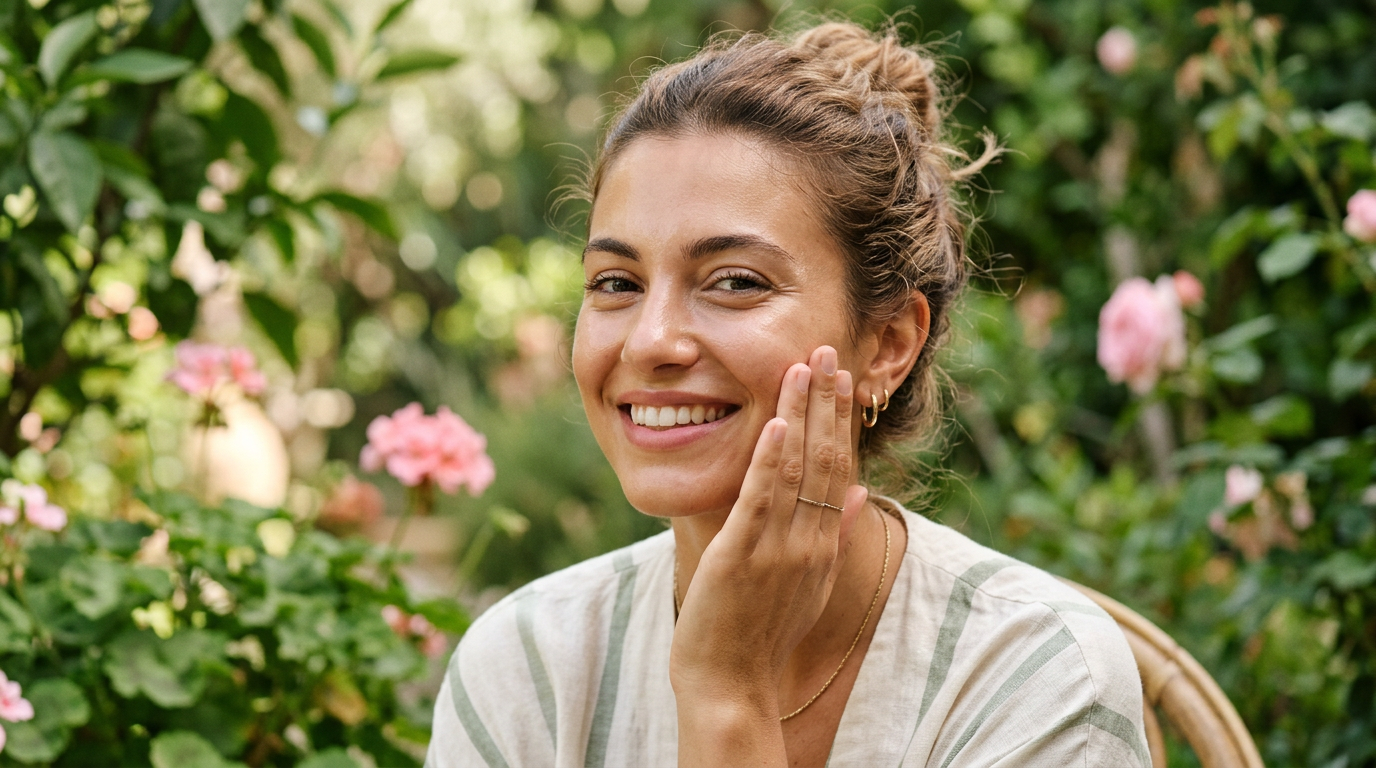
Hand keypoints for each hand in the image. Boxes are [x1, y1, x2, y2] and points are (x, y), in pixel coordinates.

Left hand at [671, 346, 866, 764]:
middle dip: (827, 403)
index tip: (842, 379)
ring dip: (802, 414)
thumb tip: (853, 495)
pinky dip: (770, 459)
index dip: (840, 422)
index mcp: (822, 545)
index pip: (837, 469)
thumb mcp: (805, 583)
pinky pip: (761, 499)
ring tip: (805, 366)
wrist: (732, 685)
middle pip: (825, 459)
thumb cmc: (761, 634)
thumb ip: (829, 535)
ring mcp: (778, 548)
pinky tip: (776, 423)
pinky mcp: (742, 556)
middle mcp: (809, 542)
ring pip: (796, 469)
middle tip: (829, 350)